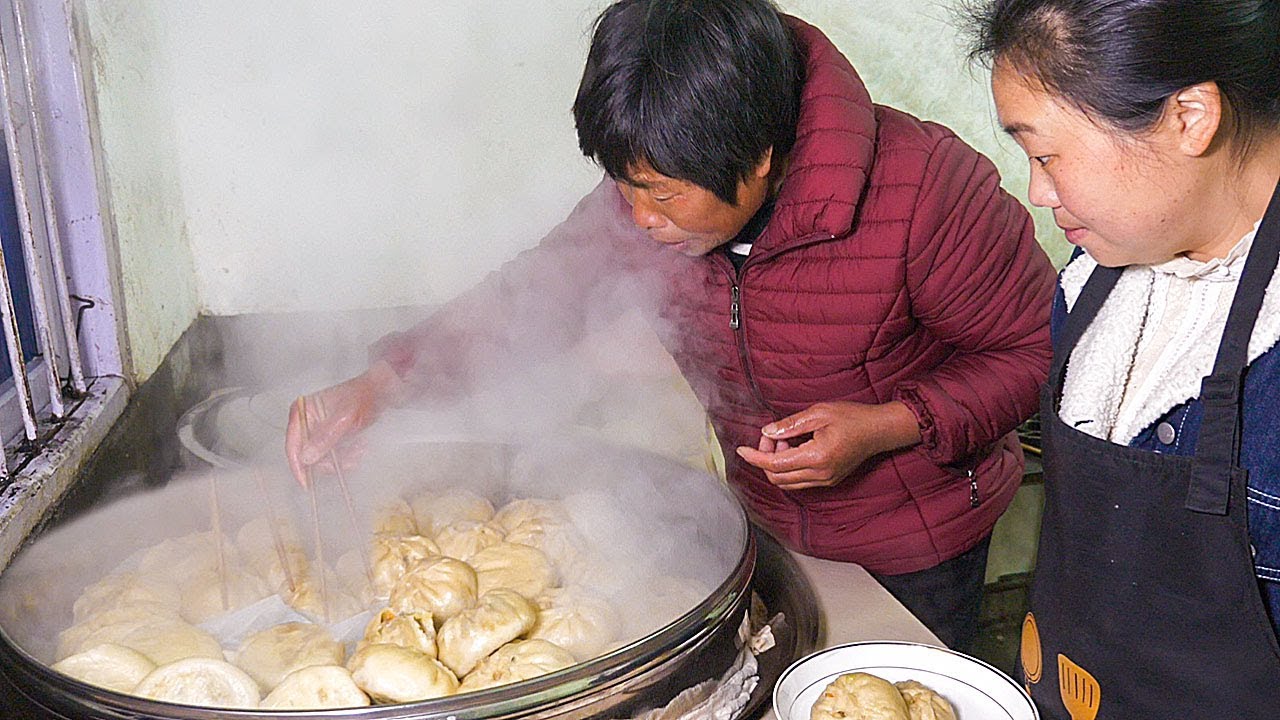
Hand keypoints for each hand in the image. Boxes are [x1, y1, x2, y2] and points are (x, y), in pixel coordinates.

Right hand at [285, 360, 400, 485]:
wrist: (379, 392)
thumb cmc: (361, 397)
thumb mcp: (344, 417)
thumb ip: (325, 437)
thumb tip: (306, 457)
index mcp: (302, 412)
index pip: (292, 445)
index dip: (298, 466)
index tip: (306, 483)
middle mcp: (306, 422)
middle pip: (309, 455)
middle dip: (330, 461)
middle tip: (352, 460)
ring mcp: (317, 431)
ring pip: (323, 458)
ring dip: (342, 459)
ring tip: (360, 450)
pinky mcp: (329, 437)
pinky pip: (333, 455)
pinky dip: (347, 456)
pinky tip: (360, 448)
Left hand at [734, 401, 920, 489]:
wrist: (880, 430)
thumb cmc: (853, 417)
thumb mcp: (818, 413)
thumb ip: (790, 425)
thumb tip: (767, 432)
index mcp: (817, 457)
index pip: (775, 464)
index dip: (755, 456)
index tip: (741, 449)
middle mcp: (820, 474)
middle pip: (777, 477)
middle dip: (766, 457)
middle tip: (772, 434)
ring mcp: (826, 480)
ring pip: (787, 482)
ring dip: (777, 463)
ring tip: (786, 438)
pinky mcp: (829, 480)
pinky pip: (799, 480)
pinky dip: (789, 466)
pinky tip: (796, 447)